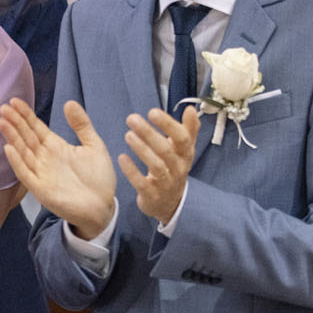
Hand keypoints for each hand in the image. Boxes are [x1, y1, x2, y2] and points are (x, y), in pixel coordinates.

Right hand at [0, 98, 117, 237]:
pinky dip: (17, 162)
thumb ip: (82, 125)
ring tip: (2, 122)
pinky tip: (9, 148)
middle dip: (15, 122)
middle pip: (26, 137)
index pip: (36, 127)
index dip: (25, 115)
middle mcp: (45, 158)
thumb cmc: (98, 178)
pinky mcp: (41, 189)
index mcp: (56, 147)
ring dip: (12, 138)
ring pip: (23, 152)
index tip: (14, 101)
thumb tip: (69, 102)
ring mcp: (41, 173)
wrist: (103, 206)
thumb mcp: (94, 145)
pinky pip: (26, 174)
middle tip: (4, 107)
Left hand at [119, 107, 199, 225]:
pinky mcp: (152, 195)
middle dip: (149, 133)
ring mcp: (166, 183)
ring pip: (156, 165)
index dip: (168, 125)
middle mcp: (178, 168)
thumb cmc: (174, 169)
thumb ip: (188, 130)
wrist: (171, 204)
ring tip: (127, 135)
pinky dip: (132, 171)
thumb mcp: (184, 150)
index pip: (182, 138)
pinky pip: (142, 183)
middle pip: (166, 149)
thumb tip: (190, 109)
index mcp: (186, 154)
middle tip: (132, 118)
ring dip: (141, 149)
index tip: (152, 112)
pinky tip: (121, 158)